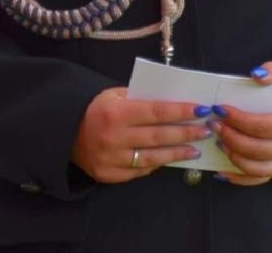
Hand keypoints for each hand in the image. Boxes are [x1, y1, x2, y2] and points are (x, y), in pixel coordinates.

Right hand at [70, 88, 209, 182]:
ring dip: (177, 153)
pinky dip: (156, 164)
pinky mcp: (109, 175)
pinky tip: (170, 159)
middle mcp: (114, 137)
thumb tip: (173, 101)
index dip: (181, 112)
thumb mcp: (115, 95)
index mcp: (117, 113)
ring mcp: (111, 159)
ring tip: (195, 149)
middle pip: (158, 136)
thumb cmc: (97, 109)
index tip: (202, 110)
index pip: (157, 112)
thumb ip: (141, 98)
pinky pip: (139, 170)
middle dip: (186, 133)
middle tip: (206, 130)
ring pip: (152, 157)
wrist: (65, 132)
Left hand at [211, 62, 271, 185]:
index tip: (220, 109)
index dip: (239, 120)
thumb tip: (256, 74)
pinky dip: (238, 178)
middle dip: (231, 137)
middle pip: (256, 149)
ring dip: (232, 156)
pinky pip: (257, 179)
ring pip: (255, 168)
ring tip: (218, 141)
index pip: (263, 126)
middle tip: (214, 124)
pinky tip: (222, 171)